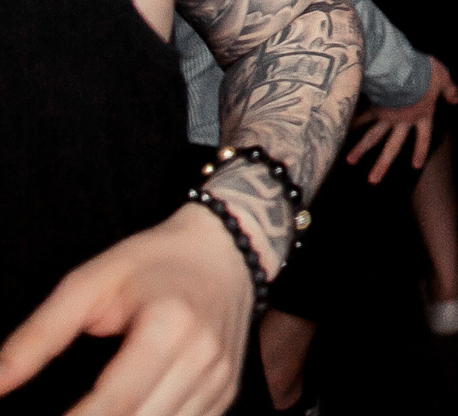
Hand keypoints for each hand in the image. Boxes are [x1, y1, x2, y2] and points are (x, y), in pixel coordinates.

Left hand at [0, 205, 250, 414]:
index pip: (115, 402)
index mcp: (171, 325)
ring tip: (86, 415)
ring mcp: (220, 379)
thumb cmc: (153, 261)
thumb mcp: (88, 283)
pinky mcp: (225, 393)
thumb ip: (38, 336)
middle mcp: (204, 357)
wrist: (227, 250)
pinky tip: (126, 413)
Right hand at [347, 57, 457, 183]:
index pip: (422, 138)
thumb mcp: (443, 79)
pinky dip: (351, 121)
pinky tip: (338, 129)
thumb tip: (457, 99)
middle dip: (382, 164)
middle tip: (372, 181)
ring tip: (350, 161)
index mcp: (422, 116)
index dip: (419, 150)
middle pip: (393, 147)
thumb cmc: (426, 74)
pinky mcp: (376, 106)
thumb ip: (450, 90)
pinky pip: (362, 116)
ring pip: (373, 136)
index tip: (415, 166)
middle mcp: (403, 121)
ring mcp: (387, 116)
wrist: (405, 69)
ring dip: (361, 149)